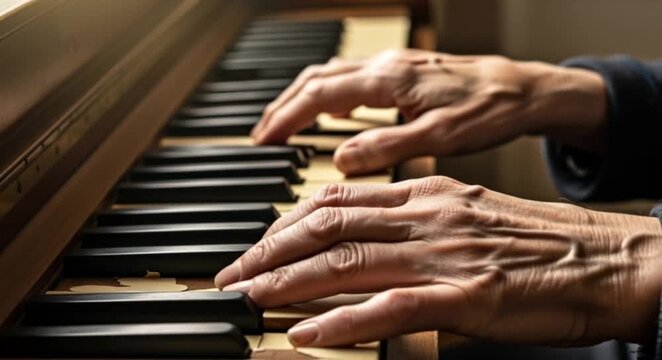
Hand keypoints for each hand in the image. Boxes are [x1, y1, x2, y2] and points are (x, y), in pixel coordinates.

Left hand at [216, 177, 661, 346]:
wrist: (605, 260)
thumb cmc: (537, 243)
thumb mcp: (466, 214)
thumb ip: (414, 220)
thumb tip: (367, 236)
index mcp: (426, 195)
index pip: (337, 200)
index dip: (287, 222)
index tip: (258, 243)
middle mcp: (426, 217)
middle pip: (329, 227)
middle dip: (272, 251)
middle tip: (235, 273)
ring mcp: (443, 256)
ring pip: (347, 262)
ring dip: (290, 282)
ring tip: (252, 298)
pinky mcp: (465, 298)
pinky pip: (389, 308)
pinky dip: (343, 322)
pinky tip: (308, 332)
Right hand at [251, 49, 606, 174]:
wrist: (523, 89)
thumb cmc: (488, 111)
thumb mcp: (439, 138)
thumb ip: (387, 147)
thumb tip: (341, 162)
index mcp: (388, 80)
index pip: (318, 95)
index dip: (285, 118)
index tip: (263, 141)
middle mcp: (384, 66)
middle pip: (315, 80)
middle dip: (283, 107)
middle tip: (262, 137)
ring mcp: (392, 66)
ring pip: (330, 75)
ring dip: (301, 99)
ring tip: (283, 126)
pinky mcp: (402, 73)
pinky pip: (350, 78)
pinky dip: (327, 95)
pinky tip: (329, 113)